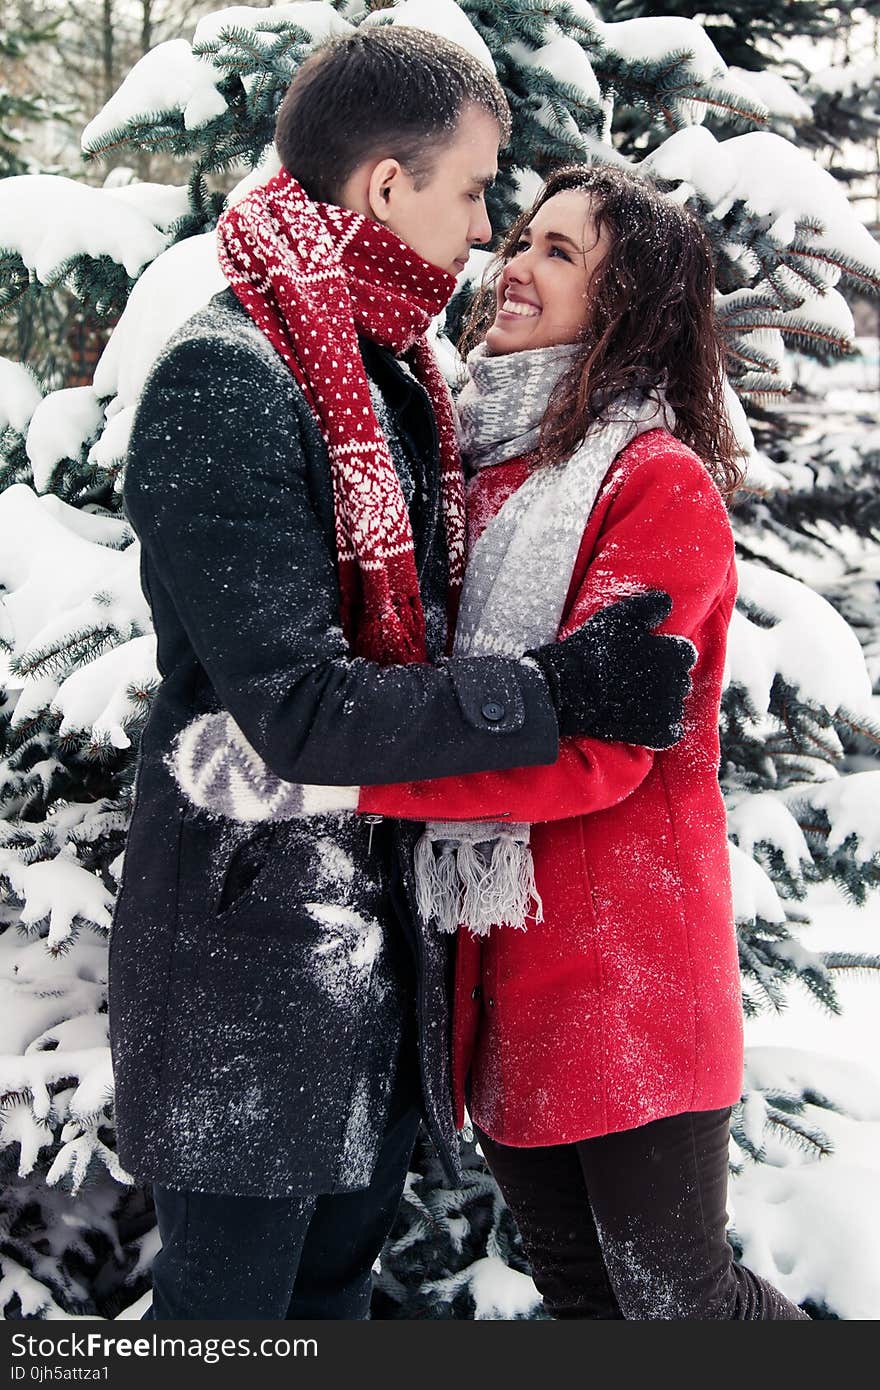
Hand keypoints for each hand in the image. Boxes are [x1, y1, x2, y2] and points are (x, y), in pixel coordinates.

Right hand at [526, 590, 696, 747]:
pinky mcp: (654, 733)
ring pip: (676, 705)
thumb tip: (668, 603)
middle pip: (681, 680)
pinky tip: (649, 722)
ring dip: (665, 702)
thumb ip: (651, 606)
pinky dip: (664, 729)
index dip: (670, 653)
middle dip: (667, 678)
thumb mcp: (621, 616)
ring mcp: (666, 711)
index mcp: (674, 654)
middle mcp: (676, 683)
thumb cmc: (595, 649)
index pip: (686, 653)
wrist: (572, 689)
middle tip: (641, 676)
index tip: (652, 655)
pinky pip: (671, 732)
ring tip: (640, 699)